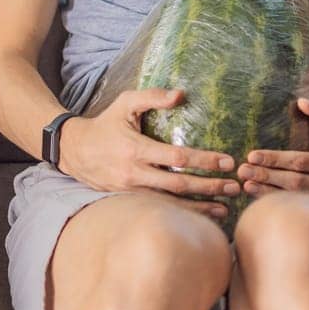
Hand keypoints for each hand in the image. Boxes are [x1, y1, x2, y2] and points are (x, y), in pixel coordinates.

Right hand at [61, 88, 242, 221]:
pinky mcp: (129, 200)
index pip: (177, 157)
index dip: (204, 160)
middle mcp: (134, 174)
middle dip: (209, 187)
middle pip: (178, 185)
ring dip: (199, 207)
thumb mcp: (125, 103)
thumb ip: (152, 96)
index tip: (227, 161)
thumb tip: (181, 94)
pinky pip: (159, 209)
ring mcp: (131, 191)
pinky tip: (201, 215)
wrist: (73, 150)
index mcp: (135, 149)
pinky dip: (181, 214)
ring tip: (225, 208)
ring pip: (170, 204)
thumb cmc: (104, 123)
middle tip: (235, 187)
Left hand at [237, 97, 308, 210]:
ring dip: (267, 192)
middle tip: (242, 170)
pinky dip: (276, 200)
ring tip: (245, 183)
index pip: (303, 161)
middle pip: (296, 183)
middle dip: (267, 176)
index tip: (253, 155)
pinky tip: (257, 194)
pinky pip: (297, 206)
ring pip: (295, 198)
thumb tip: (302, 102)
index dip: (276, 159)